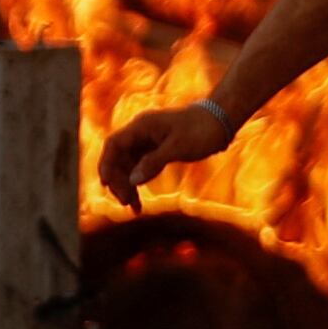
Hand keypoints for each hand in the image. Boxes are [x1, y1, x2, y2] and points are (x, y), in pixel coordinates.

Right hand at [99, 100, 237, 207]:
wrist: (221, 120)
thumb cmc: (201, 130)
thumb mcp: (178, 147)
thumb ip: (154, 162)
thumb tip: (133, 180)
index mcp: (142, 126)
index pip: (114, 145)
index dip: (106, 164)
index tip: (106, 185)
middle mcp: (141, 132)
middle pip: (118, 158)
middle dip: (119, 181)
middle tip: (125, 202)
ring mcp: (148, 141)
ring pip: (128, 165)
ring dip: (128, 185)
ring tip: (133, 208)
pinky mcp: (157, 150)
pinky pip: (140, 167)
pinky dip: (139, 182)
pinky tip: (139, 200)